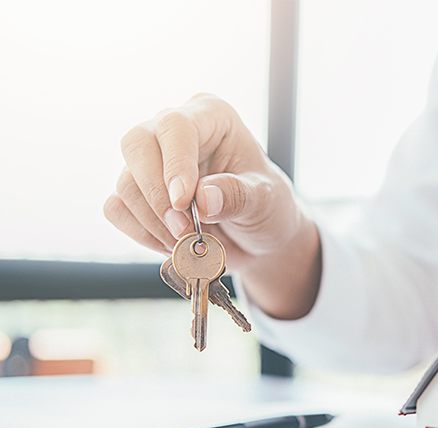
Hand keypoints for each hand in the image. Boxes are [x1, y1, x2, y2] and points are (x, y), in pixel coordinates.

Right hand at [104, 93, 320, 318]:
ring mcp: (150, 161)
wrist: (257, 239)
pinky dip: (140, 233)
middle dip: (156, 195)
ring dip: (153, 222)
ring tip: (189, 244)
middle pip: (136, 145)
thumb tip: (202, 199)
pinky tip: (172, 245)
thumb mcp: (266, 201)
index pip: (176, 126)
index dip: (174, 163)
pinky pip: (116, 208)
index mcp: (211, 117)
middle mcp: (173, 131)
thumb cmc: (267, 208)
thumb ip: (238, 196)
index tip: (183, 203)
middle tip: (184, 231)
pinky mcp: (136, 192)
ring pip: (125, 182)